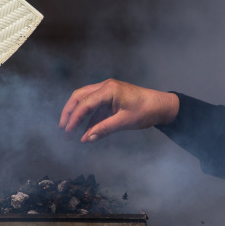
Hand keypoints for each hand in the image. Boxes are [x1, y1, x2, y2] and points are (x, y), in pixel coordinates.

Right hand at [59, 79, 178, 141]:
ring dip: (77, 115)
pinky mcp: (110, 98)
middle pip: (79, 97)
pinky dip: (88, 118)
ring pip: (84, 100)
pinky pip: (94, 107)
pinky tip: (85, 131)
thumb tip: (87, 138)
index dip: (74, 119)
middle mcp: (105, 87)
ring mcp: (107, 91)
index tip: (67, 132)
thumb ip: (104, 129)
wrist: (162, 106)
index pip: (84, 104)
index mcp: (108, 90)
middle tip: (62, 128)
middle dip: (69, 113)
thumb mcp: (125, 122)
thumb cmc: (146, 110)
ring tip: (69, 132)